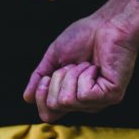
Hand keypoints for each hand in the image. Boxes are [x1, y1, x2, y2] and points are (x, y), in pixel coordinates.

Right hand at [24, 0, 138, 122]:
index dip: (40, 97)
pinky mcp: (111, 96)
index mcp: (72, 96)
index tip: (46, 76)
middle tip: (72, 65)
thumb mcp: (54, 57)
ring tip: (85, 64)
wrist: (108, 23)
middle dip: (56, 80)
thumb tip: (27, 97)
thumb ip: (39, 78)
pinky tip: (95, 67)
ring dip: (71, 75)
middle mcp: (84, 103)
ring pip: (66, 101)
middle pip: (53, 108)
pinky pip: (83, 95)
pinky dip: (84, 75)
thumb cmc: (85, 36)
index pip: (48, 115)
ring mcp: (98, 101)